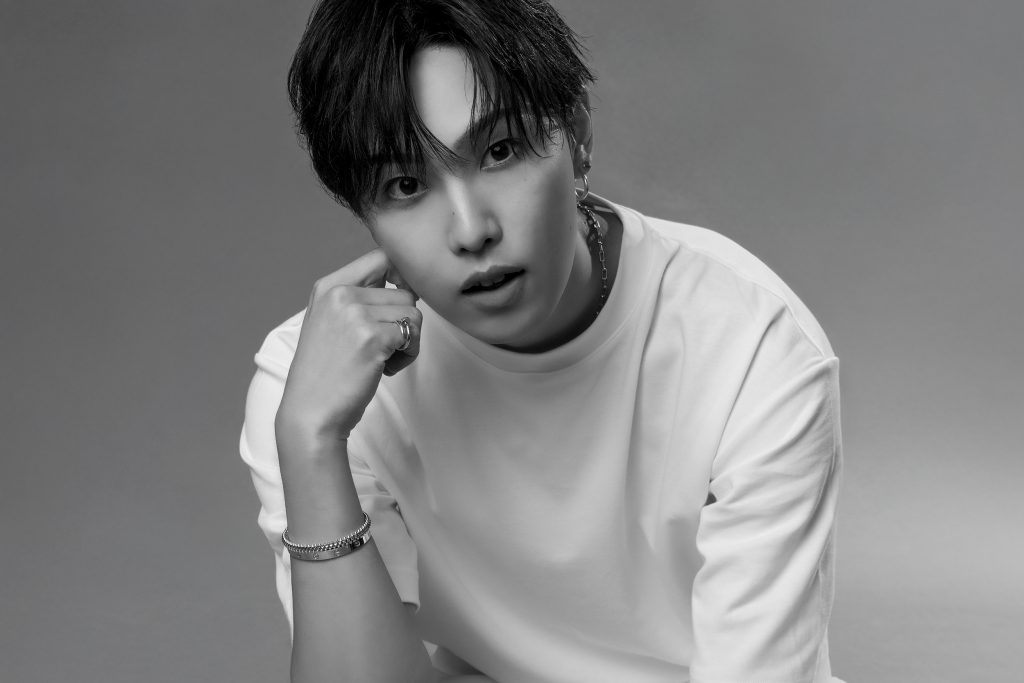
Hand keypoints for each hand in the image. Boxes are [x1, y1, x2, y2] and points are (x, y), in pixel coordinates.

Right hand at [275, 249, 421, 449]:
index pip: (381, 258)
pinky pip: (412, 334)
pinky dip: (408, 356)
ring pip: (412, 313)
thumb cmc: (325, 374)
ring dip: (407, 341)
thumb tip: (404, 282)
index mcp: (328, 286)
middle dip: (402, 322)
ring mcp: (355, 314)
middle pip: (404, 292)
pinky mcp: (372, 337)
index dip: (401, 278)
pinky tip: (385, 370)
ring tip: (383, 360)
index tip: (398, 305)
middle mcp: (340, 293)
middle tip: (383, 349)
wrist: (310, 413)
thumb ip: (358, 298)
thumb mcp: (330, 323)